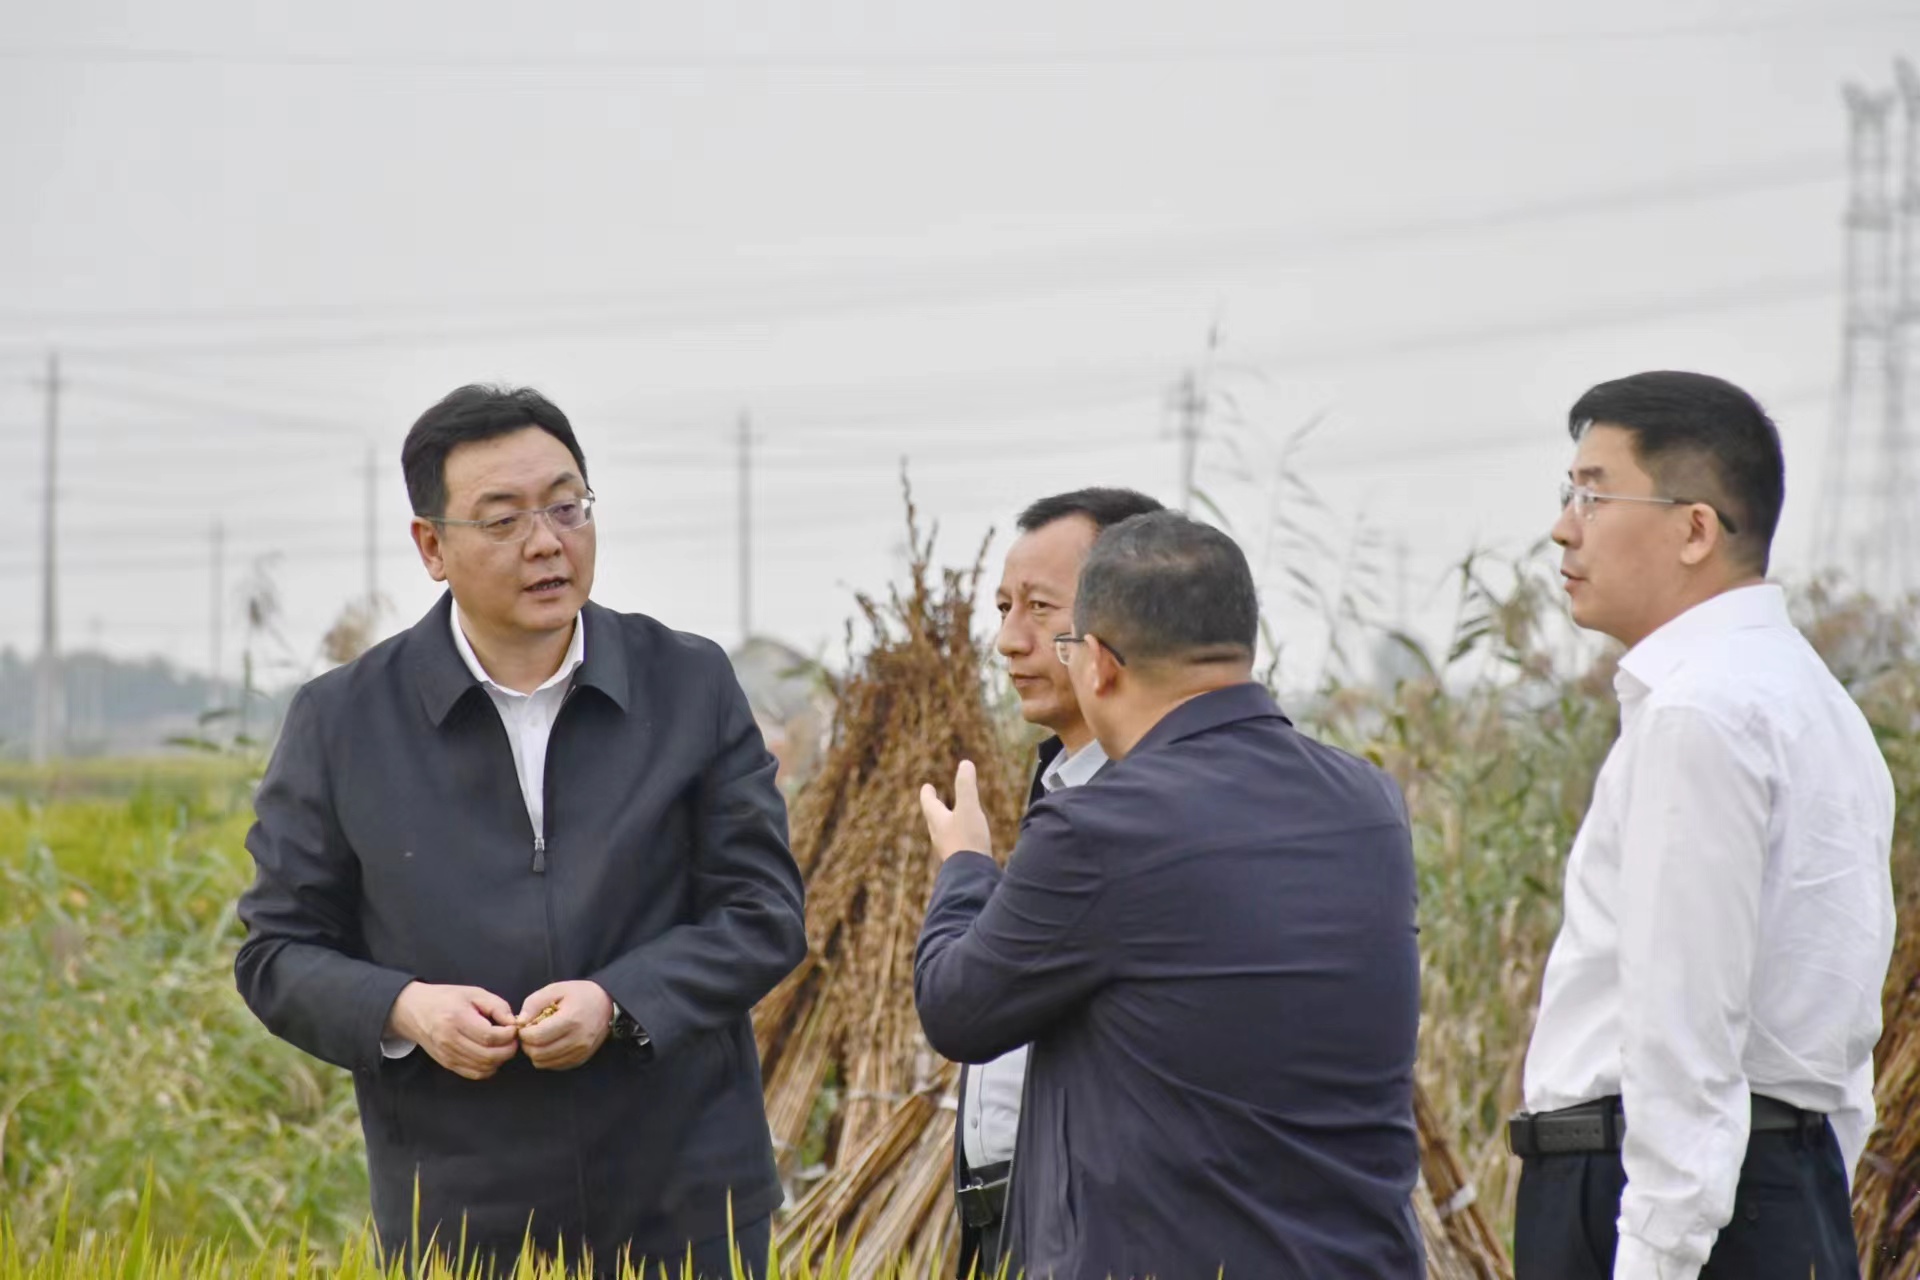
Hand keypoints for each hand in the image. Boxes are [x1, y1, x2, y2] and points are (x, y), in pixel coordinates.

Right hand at [386, 982, 519, 1080]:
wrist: (414, 1010)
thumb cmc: (446, 998)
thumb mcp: (473, 993)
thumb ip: (497, 1006)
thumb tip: (514, 1023)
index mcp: (457, 1019)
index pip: (489, 1036)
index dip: (508, 1035)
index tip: (514, 1028)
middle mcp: (450, 1040)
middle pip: (488, 1056)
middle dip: (509, 1049)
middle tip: (513, 1039)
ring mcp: (447, 1055)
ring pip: (483, 1067)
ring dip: (500, 1059)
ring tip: (503, 1046)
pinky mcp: (447, 1064)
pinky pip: (474, 1074)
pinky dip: (489, 1068)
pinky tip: (492, 1056)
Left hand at [515, 980, 614, 1070]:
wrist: (607, 1003)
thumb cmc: (580, 994)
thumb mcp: (556, 989)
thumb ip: (534, 1003)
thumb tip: (520, 1022)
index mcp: (571, 1020)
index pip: (537, 1037)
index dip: (524, 1033)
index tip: (524, 1026)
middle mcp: (577, 1039)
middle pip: (538, 1053)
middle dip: (527, 1044)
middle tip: (529, 1033)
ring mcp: (581, 1052)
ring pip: (544, 1063)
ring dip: (535, 1052)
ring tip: (539, 1038)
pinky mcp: (581, 1059)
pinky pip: (554, 1066)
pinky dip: (546, 1058)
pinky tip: (549, 1044)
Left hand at [919, 759, 992, 862]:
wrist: (971, 876)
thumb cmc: (967, 839)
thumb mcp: (968, 807)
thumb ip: (966, 786)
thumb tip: (965, 763)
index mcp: (938, 821)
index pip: (928, 803)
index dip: (927, 794)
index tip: (926, 787)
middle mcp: (939, 836)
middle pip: (933, 819)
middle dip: (934, 808)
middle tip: (934, 801)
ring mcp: (949, 850)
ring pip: (944, 833)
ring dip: (946, 824)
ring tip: (950, 820)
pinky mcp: (959, 861)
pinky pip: (956, 845)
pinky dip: (958, 838)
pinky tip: (966, 842)